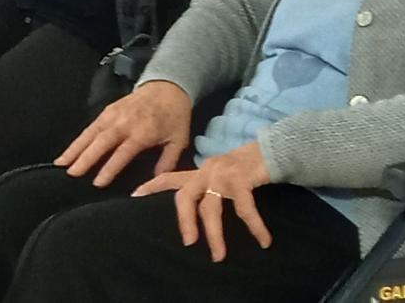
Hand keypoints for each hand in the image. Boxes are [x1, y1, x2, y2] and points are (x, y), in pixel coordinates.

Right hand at [56, 80, 191, 186]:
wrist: (167, 86)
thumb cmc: (175, 117)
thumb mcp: (178, 140)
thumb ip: (167, 162)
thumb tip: (153, 183)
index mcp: (142, 132)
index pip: (122, 152)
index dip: (109, 167)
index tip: (97, 183)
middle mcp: (124, 122)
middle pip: (101, 141)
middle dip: (85, 158)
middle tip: (71, 173)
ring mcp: (113, 114)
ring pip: (91, 133)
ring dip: (75, 148)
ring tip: (61, 163)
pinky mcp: (108, 109)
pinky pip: (91, 126)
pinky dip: (79, 139)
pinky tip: (70, 150)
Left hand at [131, 142, 271, 261]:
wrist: (270, 149)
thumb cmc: (244, 169)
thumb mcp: (219, 177)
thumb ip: (206, 188)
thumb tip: (196, 215)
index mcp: (199, 172)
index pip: (169, 177)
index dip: (151, 186)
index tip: (134, 196)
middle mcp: (207, 171)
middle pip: (185, 196)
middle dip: (184, 220)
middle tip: (188, 243)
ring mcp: (223, 174)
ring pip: (211, 207)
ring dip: (215, 233)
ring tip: (219, 256)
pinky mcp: (242, 178)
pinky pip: (245, 207)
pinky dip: (255, 226)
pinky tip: (264, 241)